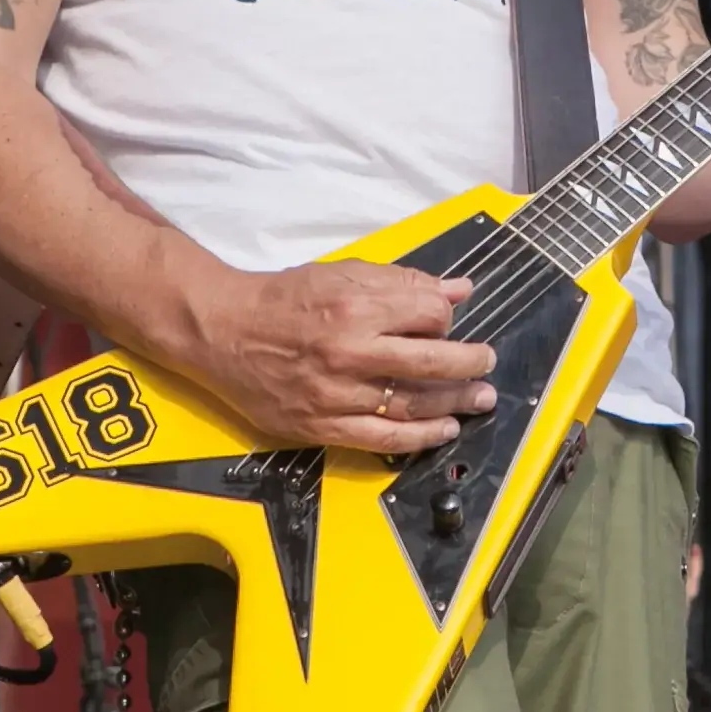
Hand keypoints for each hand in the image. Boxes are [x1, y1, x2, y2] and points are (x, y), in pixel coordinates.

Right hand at [197, 262, 496, 451]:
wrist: (224, 331)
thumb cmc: (285, 299)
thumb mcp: (342, 273)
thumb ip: (402, 281)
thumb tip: (459, 289)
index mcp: (355, 306)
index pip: (427, 315)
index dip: (444, 318)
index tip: (443, 322)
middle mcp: (348, 352)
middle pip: (429, 362)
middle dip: (469, 364)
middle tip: (486, 364)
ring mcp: (335, 394)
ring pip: (411, 405)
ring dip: (454, 404)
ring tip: (478, 400)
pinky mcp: (320, 425)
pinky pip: (382, 438)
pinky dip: (419, 437)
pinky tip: (443, 431)